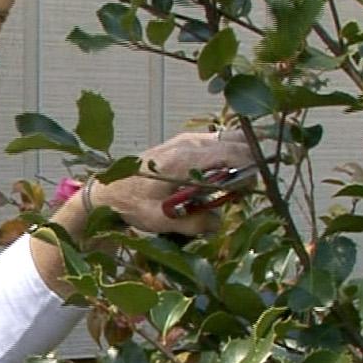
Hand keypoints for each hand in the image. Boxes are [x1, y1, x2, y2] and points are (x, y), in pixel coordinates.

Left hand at [92, 131, 255, 237]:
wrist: (110, 190)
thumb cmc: (133, 205)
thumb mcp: (160, 220)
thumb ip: (193, 224)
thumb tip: (220, 223)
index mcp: (183, 160)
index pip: (230, 153)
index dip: (249, 168)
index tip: (251, 187)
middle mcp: (188, 143)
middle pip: (235, 141)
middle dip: (249, 163)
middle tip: (245, 189)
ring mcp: (188, 139)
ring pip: (229, 138)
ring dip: (240, 158)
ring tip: (235, 184)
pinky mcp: (186, 142)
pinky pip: (218, 141)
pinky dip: (229, 155)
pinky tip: (223, 176)